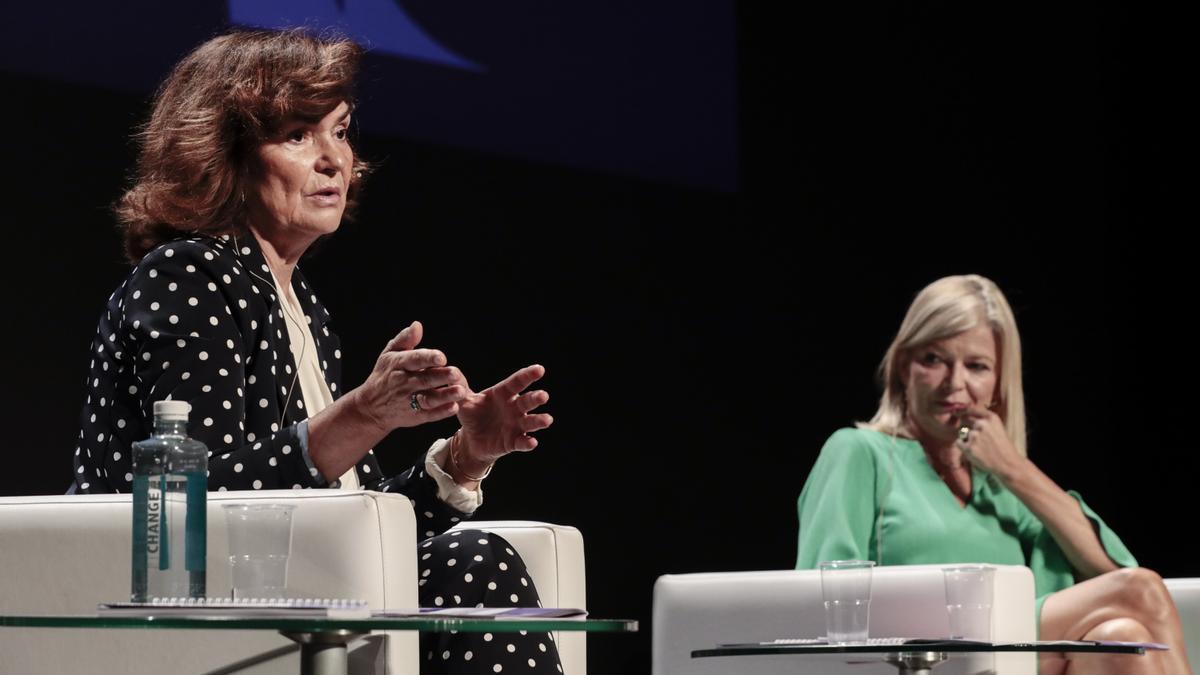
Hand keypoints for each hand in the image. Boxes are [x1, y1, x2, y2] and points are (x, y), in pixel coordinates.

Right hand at [347, 321, 468, 433]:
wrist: (370, 407)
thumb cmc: (385, 375)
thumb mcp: (389, 355)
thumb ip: (405, 340)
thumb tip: (417, 325)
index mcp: (398, 365)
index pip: (414, 360)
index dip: (428, 358)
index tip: (442, 357)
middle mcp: (403, 383)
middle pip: (424, 380)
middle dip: (441, 377)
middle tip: (456, 374)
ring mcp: (408, 401)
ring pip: (428, 398)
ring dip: (445, 396)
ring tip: (460, 392)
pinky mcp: (414, 416)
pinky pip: (429, 414)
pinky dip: (441, 412)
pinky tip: (453, 407)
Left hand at [452, 365, 552, 475]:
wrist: (471, 439)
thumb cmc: (473, 414)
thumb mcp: (464, 401)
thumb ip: (459, 389)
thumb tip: (450, 372)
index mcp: (504, 394)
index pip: (517, 382)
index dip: (528, 376)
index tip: (540, 369)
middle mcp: (514, 408)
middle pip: (528, 401)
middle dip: (536, 398)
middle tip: (543, 396)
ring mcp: (516, 425)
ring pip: (530, 422)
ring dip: (539, 421)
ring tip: (547, 420)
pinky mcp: (513, 442)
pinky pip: (522, 442)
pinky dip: (527, 443)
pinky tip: (532, 442)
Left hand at [955, 407, 1026, 482]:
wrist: (1008, 463)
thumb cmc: (1004, 447)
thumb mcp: (998, 428)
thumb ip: (985, 421)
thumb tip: (967, 416)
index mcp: (991, 418)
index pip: (972, 409)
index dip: (964, 411)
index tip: (957, 412)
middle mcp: (981, 424)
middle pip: (965, 420)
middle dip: (968, 427)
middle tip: (977, 438)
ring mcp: (974, 436)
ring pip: (963, 433)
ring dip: (968, 438)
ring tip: (980, 447)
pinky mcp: (968, 447)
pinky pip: (959, 443)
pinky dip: (963, 447)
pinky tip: (974, 451)